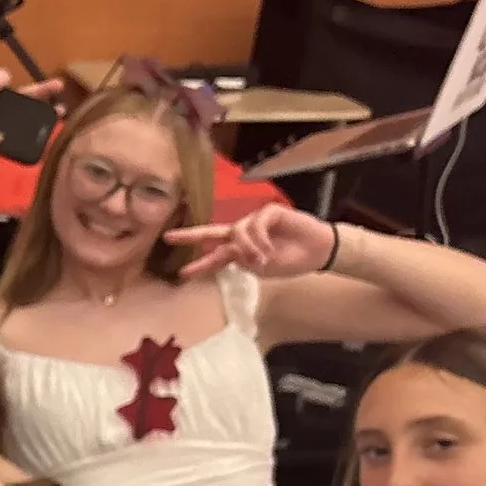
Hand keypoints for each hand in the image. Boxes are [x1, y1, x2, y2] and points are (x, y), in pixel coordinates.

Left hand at [167, 202, 337, 280]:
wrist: (317, 251)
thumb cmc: (290, 261)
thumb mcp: (263, 269)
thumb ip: (245, 261)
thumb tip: (234, 253)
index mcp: (239, 250)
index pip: (215, 256)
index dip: (200, 264)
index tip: (182, 274)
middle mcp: (242, 233)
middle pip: (212, 232)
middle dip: (190, 235)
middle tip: (168, 237)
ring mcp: (254, 221)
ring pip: (237, 232)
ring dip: (247, 248)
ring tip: (263, 259)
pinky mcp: (268, 212)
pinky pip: (254, 225)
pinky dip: (260, 240)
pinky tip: (269, 249)